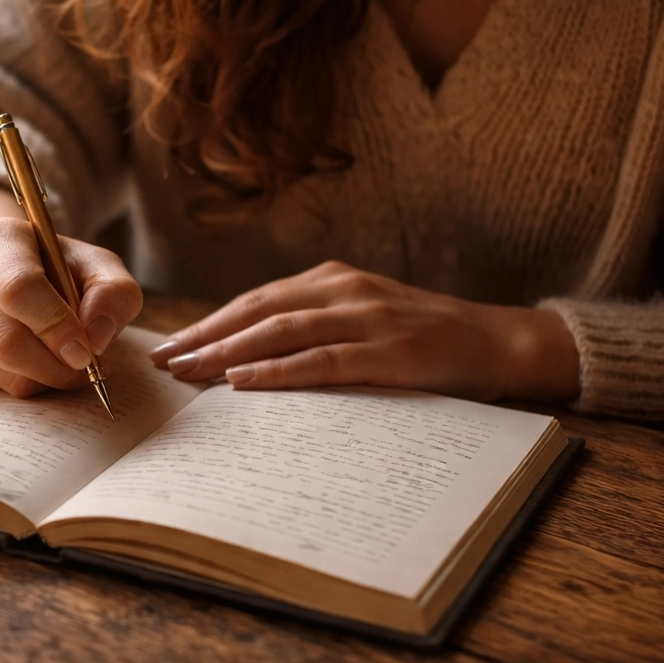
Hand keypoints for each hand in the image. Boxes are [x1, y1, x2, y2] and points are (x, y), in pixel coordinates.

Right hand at [0, 211, 142, 398]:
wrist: (15, 274)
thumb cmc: (62, 270)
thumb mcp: (99, 267)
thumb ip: (113, 293)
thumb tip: (95, 338)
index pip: (19, 289)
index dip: (56, 326)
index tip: (86, 351)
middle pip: (5, 339)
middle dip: (55, 365)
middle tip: (86, 367)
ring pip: (1, 371)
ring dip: (46, 377)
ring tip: (66, 359)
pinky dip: (28, 383)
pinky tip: (39, 360)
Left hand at [150, 261, 579, 402]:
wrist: (499, 342)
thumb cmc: (423, 339)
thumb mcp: (363, 319)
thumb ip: (314, 328)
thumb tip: (245, 359)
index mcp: (333, 280)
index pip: (256, 300)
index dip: (209, 323)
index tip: (170, 346)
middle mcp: (345, 290)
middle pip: (258, 311)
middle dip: (205, 337)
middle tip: (164, 362)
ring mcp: (369, 318)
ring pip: (282, 332)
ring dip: (229, 353)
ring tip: (190, 372)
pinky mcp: (391, 352)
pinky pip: (323, 361)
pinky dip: (278, 371)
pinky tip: (243, 382)